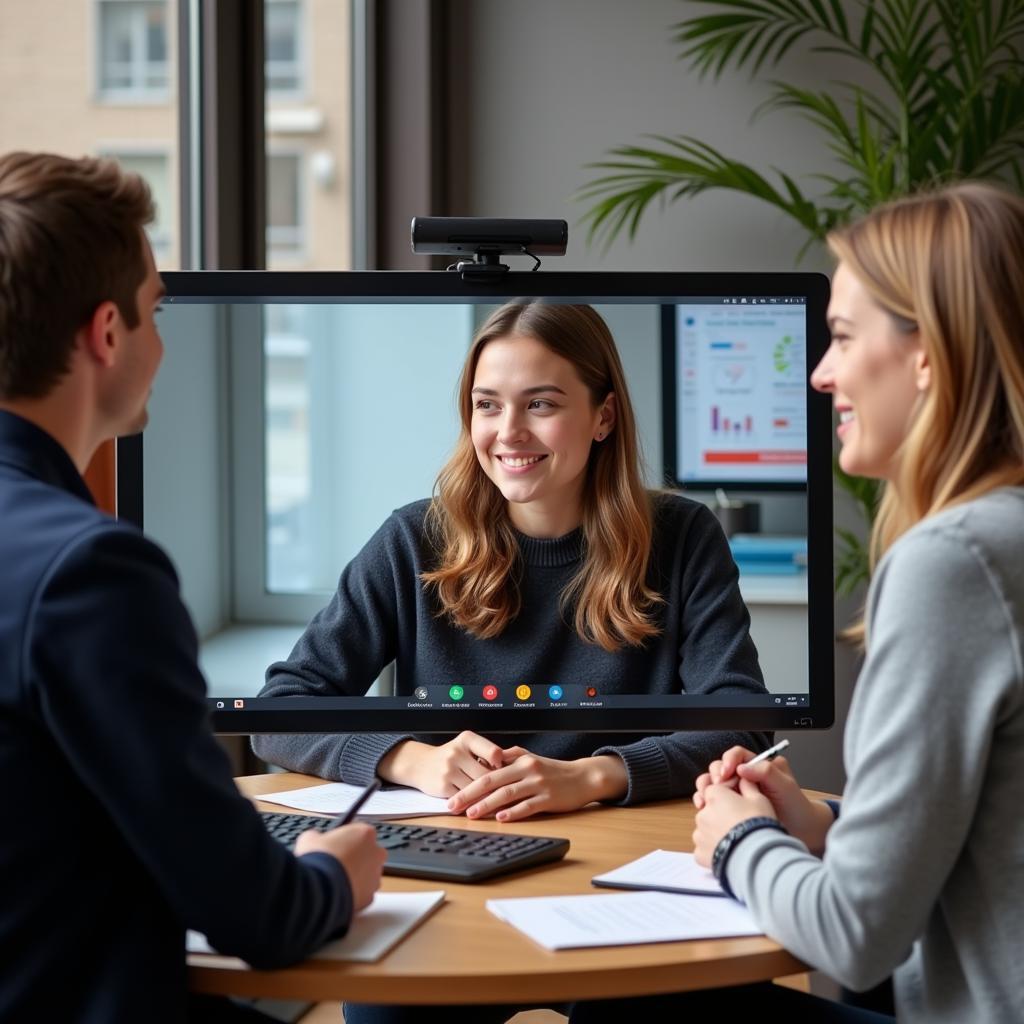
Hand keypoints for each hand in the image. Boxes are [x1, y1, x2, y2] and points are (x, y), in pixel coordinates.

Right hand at [294, 822, 385, 911]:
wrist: (319, 890)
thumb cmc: (318, 861)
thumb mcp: (310, 839)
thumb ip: (317, 836)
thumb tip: (314, 839)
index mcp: (365, 833)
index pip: (360, 832)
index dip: (346, 839)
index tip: (335, 845)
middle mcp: (376, 853)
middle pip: (369, 853)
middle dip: (356, 857)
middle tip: (338, 863)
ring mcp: (375, 876)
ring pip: (368, 875)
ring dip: (356, 877)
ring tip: (336, 881)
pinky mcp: (370, 897)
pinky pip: (363, 893)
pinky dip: (353, 894)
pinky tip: (338, 894)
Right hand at [377, 732, 506, 797]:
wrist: (420, 764)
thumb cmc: (451, 756)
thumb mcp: (466, 746)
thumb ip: (486, 753)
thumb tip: (511, 768)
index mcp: (466, 739)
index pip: (494, 752)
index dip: (505, 765)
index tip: (510, 772)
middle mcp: (456, 752)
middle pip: (487, 775)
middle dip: (497, 785)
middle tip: (509, 793)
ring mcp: (448, 770)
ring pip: (477, 788)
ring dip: (487, 796)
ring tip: (497, 800)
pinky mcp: (443, 786)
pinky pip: (465, 798)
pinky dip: (474, 802)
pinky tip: (480, 804)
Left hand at [446, 749, 627, 821]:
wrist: (583, 777)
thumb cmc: (554, 770)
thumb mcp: (531, 757)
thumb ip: (510, 757)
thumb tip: (489, 761)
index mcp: (520, 760)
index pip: (488, 772)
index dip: (469, 784)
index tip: (453, 795)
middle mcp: (527, 770)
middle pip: (492, 782)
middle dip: (470, 795)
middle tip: (453, 806)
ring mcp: (538, 784)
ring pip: (507, 794)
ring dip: (487, 805)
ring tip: (471, 814)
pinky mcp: (548, 798)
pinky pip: (527, 806)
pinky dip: (513, 812)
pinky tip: (501, 818)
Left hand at [692, 777, 775, 868]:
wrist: (757, 856)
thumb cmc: (759, 824)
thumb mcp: (759, 799)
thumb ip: (748, 785)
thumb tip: (743, 777)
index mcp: (714, 795)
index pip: (716, 789)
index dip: (728, 795)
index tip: (740, 804)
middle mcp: (702, 813)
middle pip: (710, 810)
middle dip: (721, 814)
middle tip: (739, 824)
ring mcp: (699, 834)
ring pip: (706, 830)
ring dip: (716, 833)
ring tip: (736, 840)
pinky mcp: (700, 853)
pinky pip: (704, 849)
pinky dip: (713, 850)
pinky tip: (729, 852)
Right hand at [694, 745, 832, 854]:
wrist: (802, 831)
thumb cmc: (797, 807)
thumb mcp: (786, 786)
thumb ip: (767, 772)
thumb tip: (742, 767)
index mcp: (757, 766)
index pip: (737, 755)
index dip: (728, 760)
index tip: (727, 772)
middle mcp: (744, 777)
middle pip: (720, 767)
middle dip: (716, 775)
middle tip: (718, 787)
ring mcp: (737, 793)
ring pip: (713, 783)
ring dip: (706, 788)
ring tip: (705, 798)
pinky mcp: (731, 808)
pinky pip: (713, 801)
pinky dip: (705, 802)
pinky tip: (704, 807)